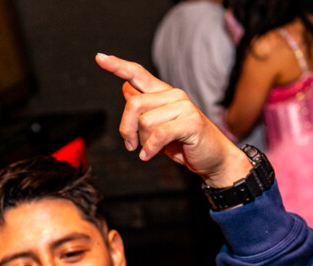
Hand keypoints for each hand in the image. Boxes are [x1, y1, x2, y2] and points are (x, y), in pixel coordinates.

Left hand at [95, 53, 252, 187]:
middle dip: (126, 129)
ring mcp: (184, 106)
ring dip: (142, 142)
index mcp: (163, 93)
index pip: (137, 74)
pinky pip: (158, 134)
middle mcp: (173, 95)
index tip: (99, 58)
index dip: (117, 66)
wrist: (213, 159)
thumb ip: (144, 108)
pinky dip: (150, 149)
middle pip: (133, 104)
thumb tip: (125, 88)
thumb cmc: (184, 143)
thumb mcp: (158, 126)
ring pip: (144, 121)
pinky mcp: (191, 122)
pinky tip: (149, 156)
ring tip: (151, 150)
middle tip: (130, 145)